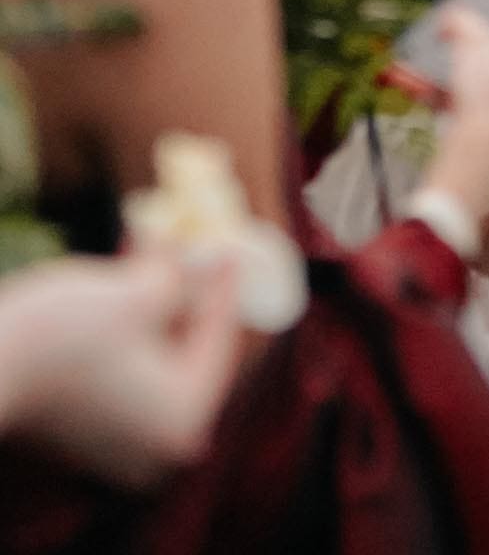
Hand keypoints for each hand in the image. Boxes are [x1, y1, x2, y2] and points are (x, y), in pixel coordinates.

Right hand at [0, 254, 240, 486]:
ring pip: (153, 350)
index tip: (230, 245)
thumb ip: (185, 276)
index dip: (223, 284)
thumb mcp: (140, 292)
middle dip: (186, 286)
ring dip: (155, 295)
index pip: (219, 339)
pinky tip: (127, 270)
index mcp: (182, 418)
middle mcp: (155, 441)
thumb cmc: (63, 334)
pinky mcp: (85, 425)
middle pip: (186, 346)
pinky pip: (125, 365)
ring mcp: (118, 438)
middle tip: (195, 241)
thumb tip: (205, 259)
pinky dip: (129, 320)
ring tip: (157, 241)